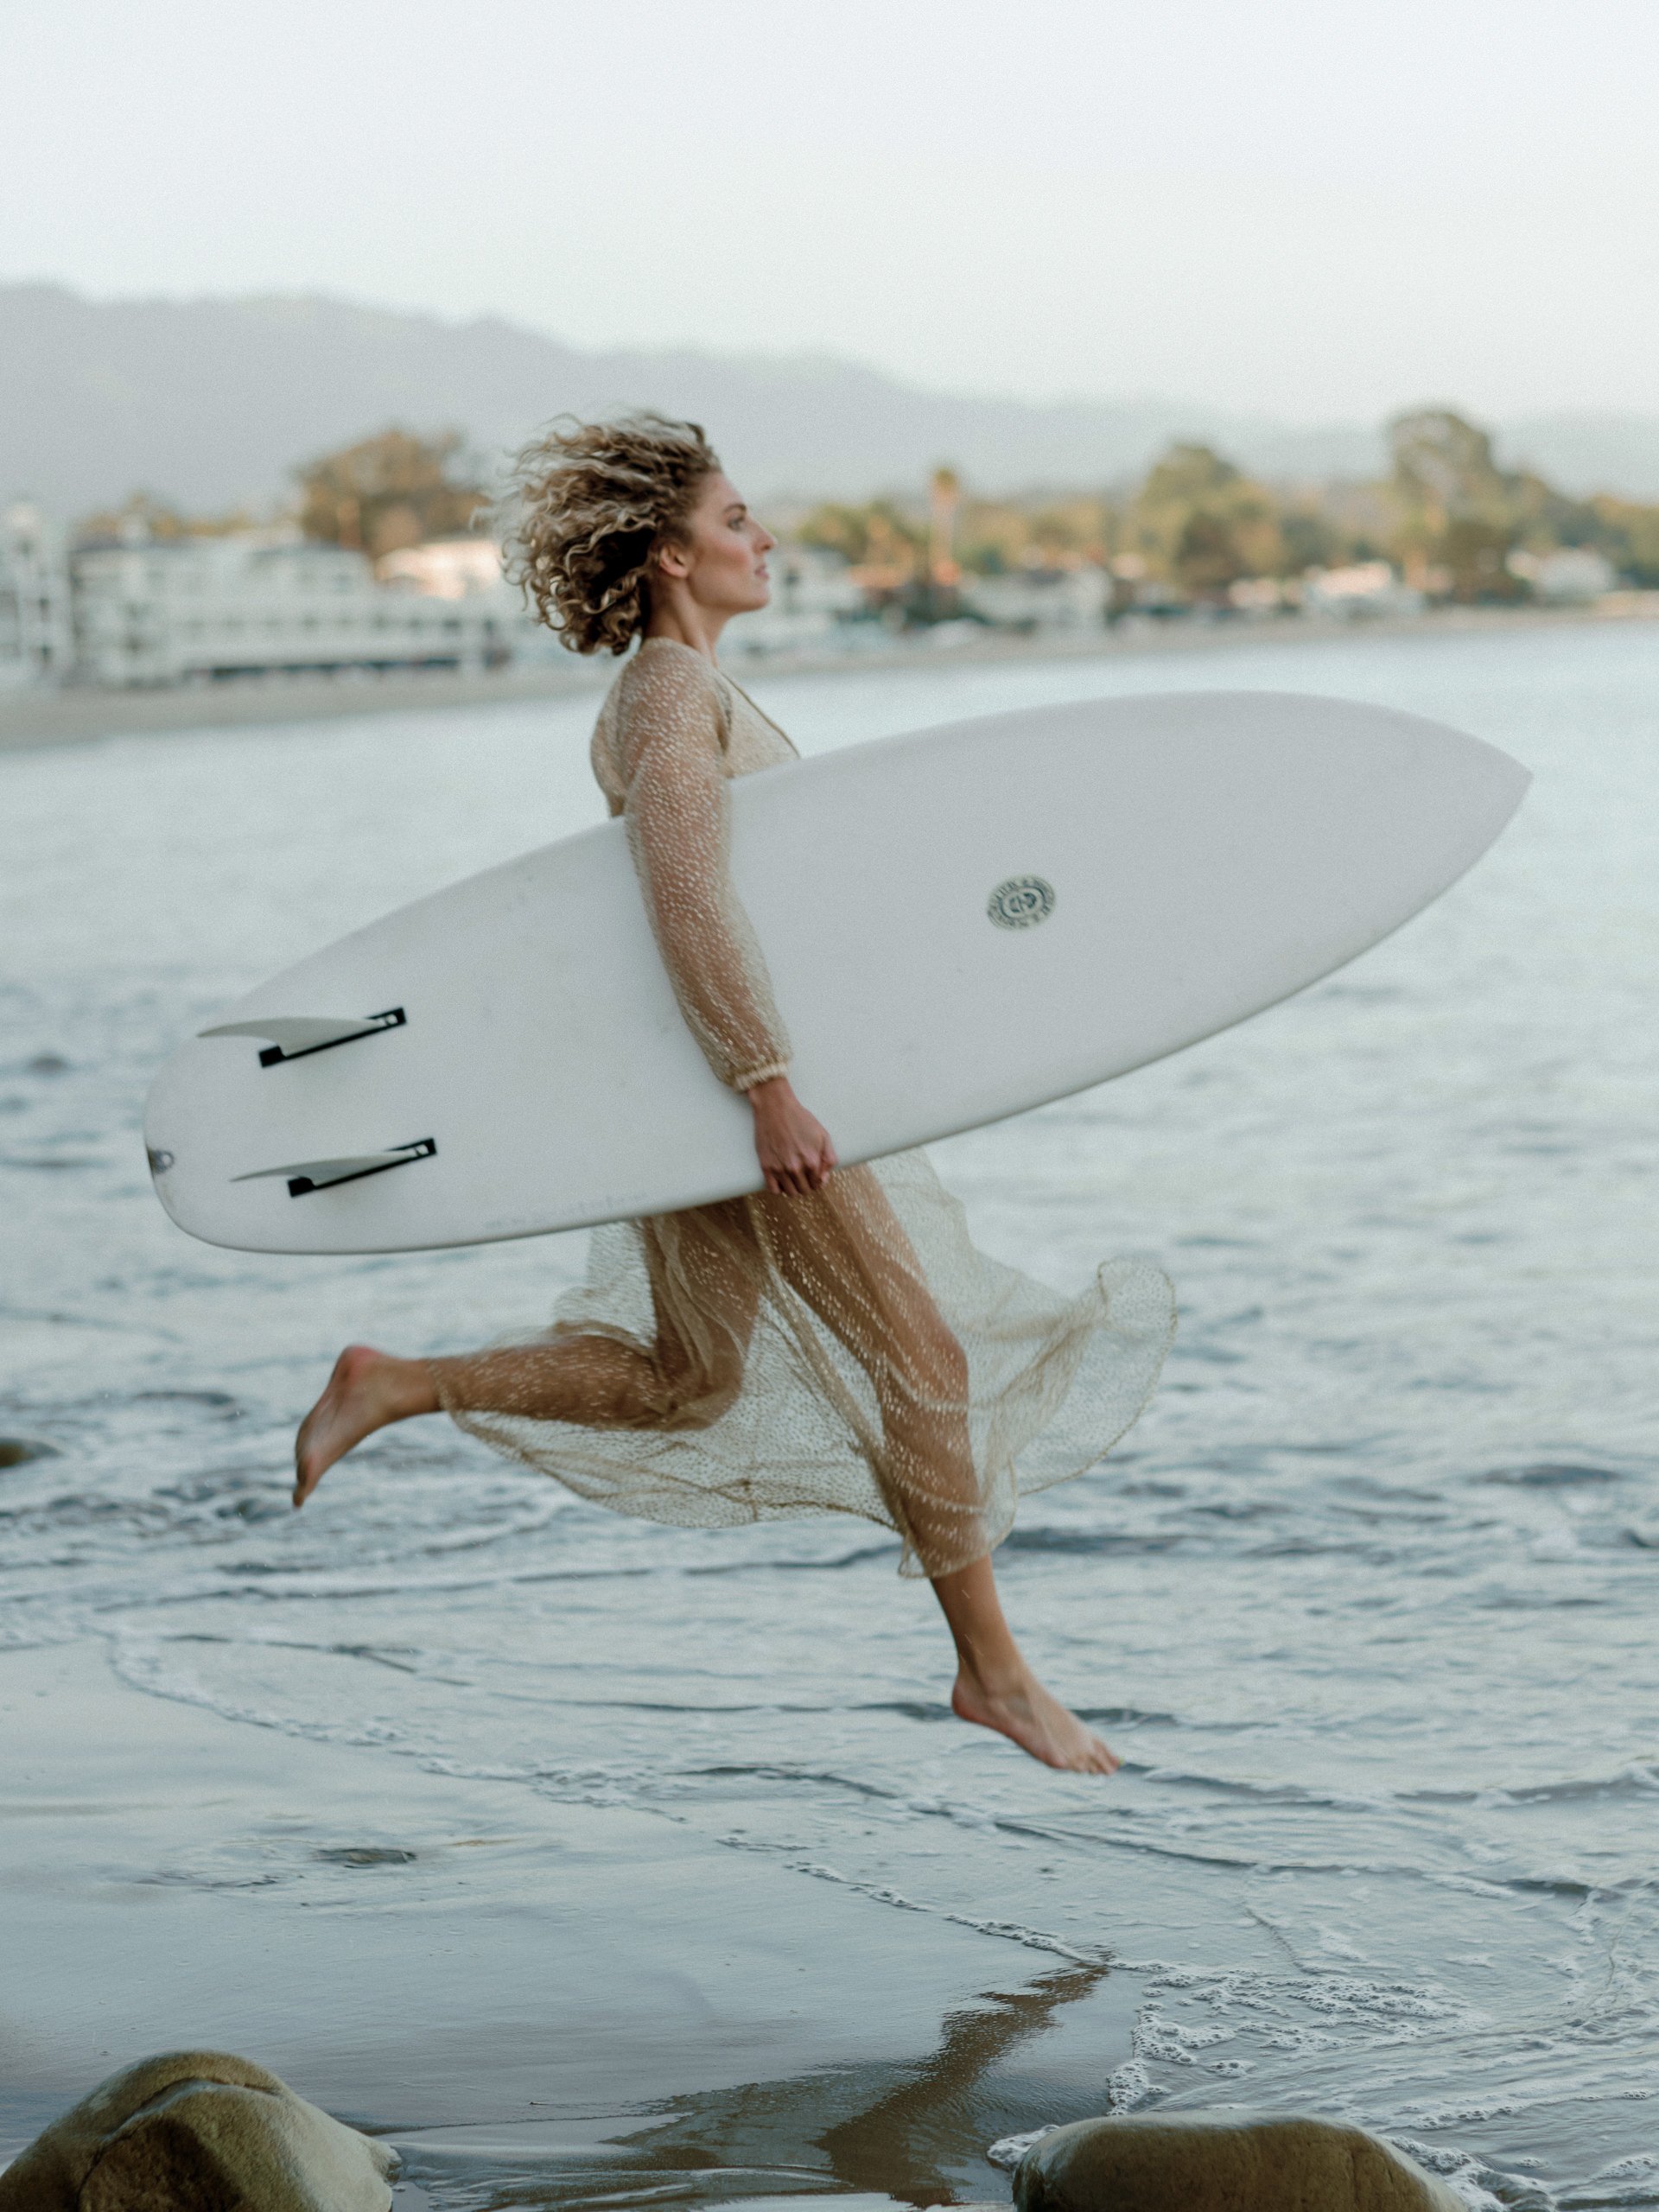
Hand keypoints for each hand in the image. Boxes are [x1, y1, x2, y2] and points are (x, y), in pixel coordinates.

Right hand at [747, 1075, 837, 1195]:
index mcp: (812, 1161)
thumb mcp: (823, 1135)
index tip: (813, 1173)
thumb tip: (824, 1178)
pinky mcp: (766, 1167)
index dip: (817, 1180)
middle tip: (803, 1174)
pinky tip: (781, 1179)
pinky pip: (774, 1190)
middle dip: (806, 1185)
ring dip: (794, 1188)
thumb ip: (829, 1158)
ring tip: (793, 1177)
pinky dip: (779, 1188)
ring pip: (790, 1193)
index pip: (817, 1184)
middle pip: (804, 1190)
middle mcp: (796, 1168)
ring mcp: (780, 1169)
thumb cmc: (800, 1119)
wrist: (775, 1108)